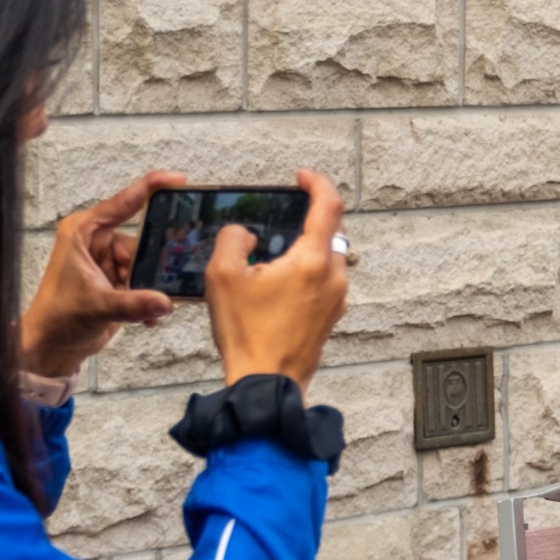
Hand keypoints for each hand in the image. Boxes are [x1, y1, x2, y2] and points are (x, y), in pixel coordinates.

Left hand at [19, 170, 184, 378]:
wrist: (52, 347)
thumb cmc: (57, 318)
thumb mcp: (97, 307)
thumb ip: (133, 303)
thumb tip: (164, 301)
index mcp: (83, 232)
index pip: (122, 202)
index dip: (151, 187)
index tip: (178, 179)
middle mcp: (96, 242)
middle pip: (141, 239)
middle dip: (153, 260)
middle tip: (167, 273)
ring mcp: (107, 260)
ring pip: (146, 263)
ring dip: (150, 284)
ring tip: (150, 304)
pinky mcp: (116, 278)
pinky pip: (144, 279)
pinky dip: (148, 296)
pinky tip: (148, 314)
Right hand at [205, 170, 349, 389]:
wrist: (266, 383)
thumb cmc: (247, 335)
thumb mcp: (223, 276)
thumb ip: (233, 239)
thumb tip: (245, 234)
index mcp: (313, 260)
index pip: (329, 204)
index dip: (317, 183)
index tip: (302, 177)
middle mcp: (333, 276)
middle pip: (331, 230)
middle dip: (309, 217)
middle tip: (283, 215)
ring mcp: (337, 298)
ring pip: (328, 256)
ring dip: (306, 247)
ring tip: (273, 255)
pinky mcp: (332, 316)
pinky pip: (324, 281)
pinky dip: (307, 271)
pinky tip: (279, 284)